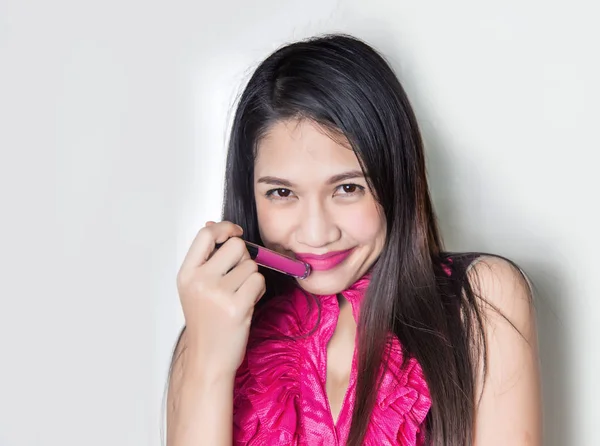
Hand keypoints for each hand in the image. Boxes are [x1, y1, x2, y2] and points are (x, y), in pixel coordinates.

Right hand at [176, 221, 264, 378]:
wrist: (207, 359)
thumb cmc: (205, 323)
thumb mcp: (195, 288)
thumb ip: (205, 259)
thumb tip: (213, 225)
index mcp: (186, 274)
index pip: (205, 234)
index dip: (224, 227)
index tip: (235, 232)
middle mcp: (199, 281)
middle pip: (236, 245)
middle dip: (244, 258)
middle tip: (237, 277)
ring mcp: (218, 294)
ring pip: (251, 265)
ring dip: (251, 278)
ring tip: (239, 296)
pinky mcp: (237, 306)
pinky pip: (259, 282)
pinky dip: (258, 291)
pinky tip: (246, 304)